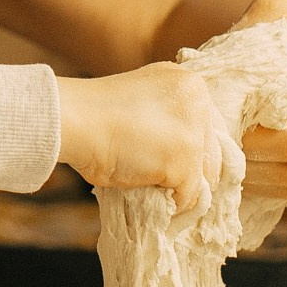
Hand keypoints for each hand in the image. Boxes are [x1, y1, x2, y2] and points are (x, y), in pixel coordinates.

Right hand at [55, 61, 229, 214]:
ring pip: (203, 176)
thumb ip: (167, 118)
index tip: (173, 162)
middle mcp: (198, 101)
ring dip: (181, 187)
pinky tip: (151, 197)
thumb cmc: (94, 114)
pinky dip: (171, 203)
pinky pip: (188, 195)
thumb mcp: (144, 102)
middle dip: (192, 171)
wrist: (75, 119)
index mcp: (188, 82)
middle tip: (164, 180)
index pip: (209, 127)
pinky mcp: (184, 160)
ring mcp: (192, 131)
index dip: (193, 149)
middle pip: (212, 152)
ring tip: (154, 187)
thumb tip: (182, 158)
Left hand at [233, 0, 286, 206]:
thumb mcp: (285, 11)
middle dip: (253, 164)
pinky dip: (285, 186)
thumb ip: (251, 44)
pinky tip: (262, 164)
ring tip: (231, 156)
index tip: (219, 131)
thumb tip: (213, 93)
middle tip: (216, 149)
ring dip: (264, 180)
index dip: (255, 142)